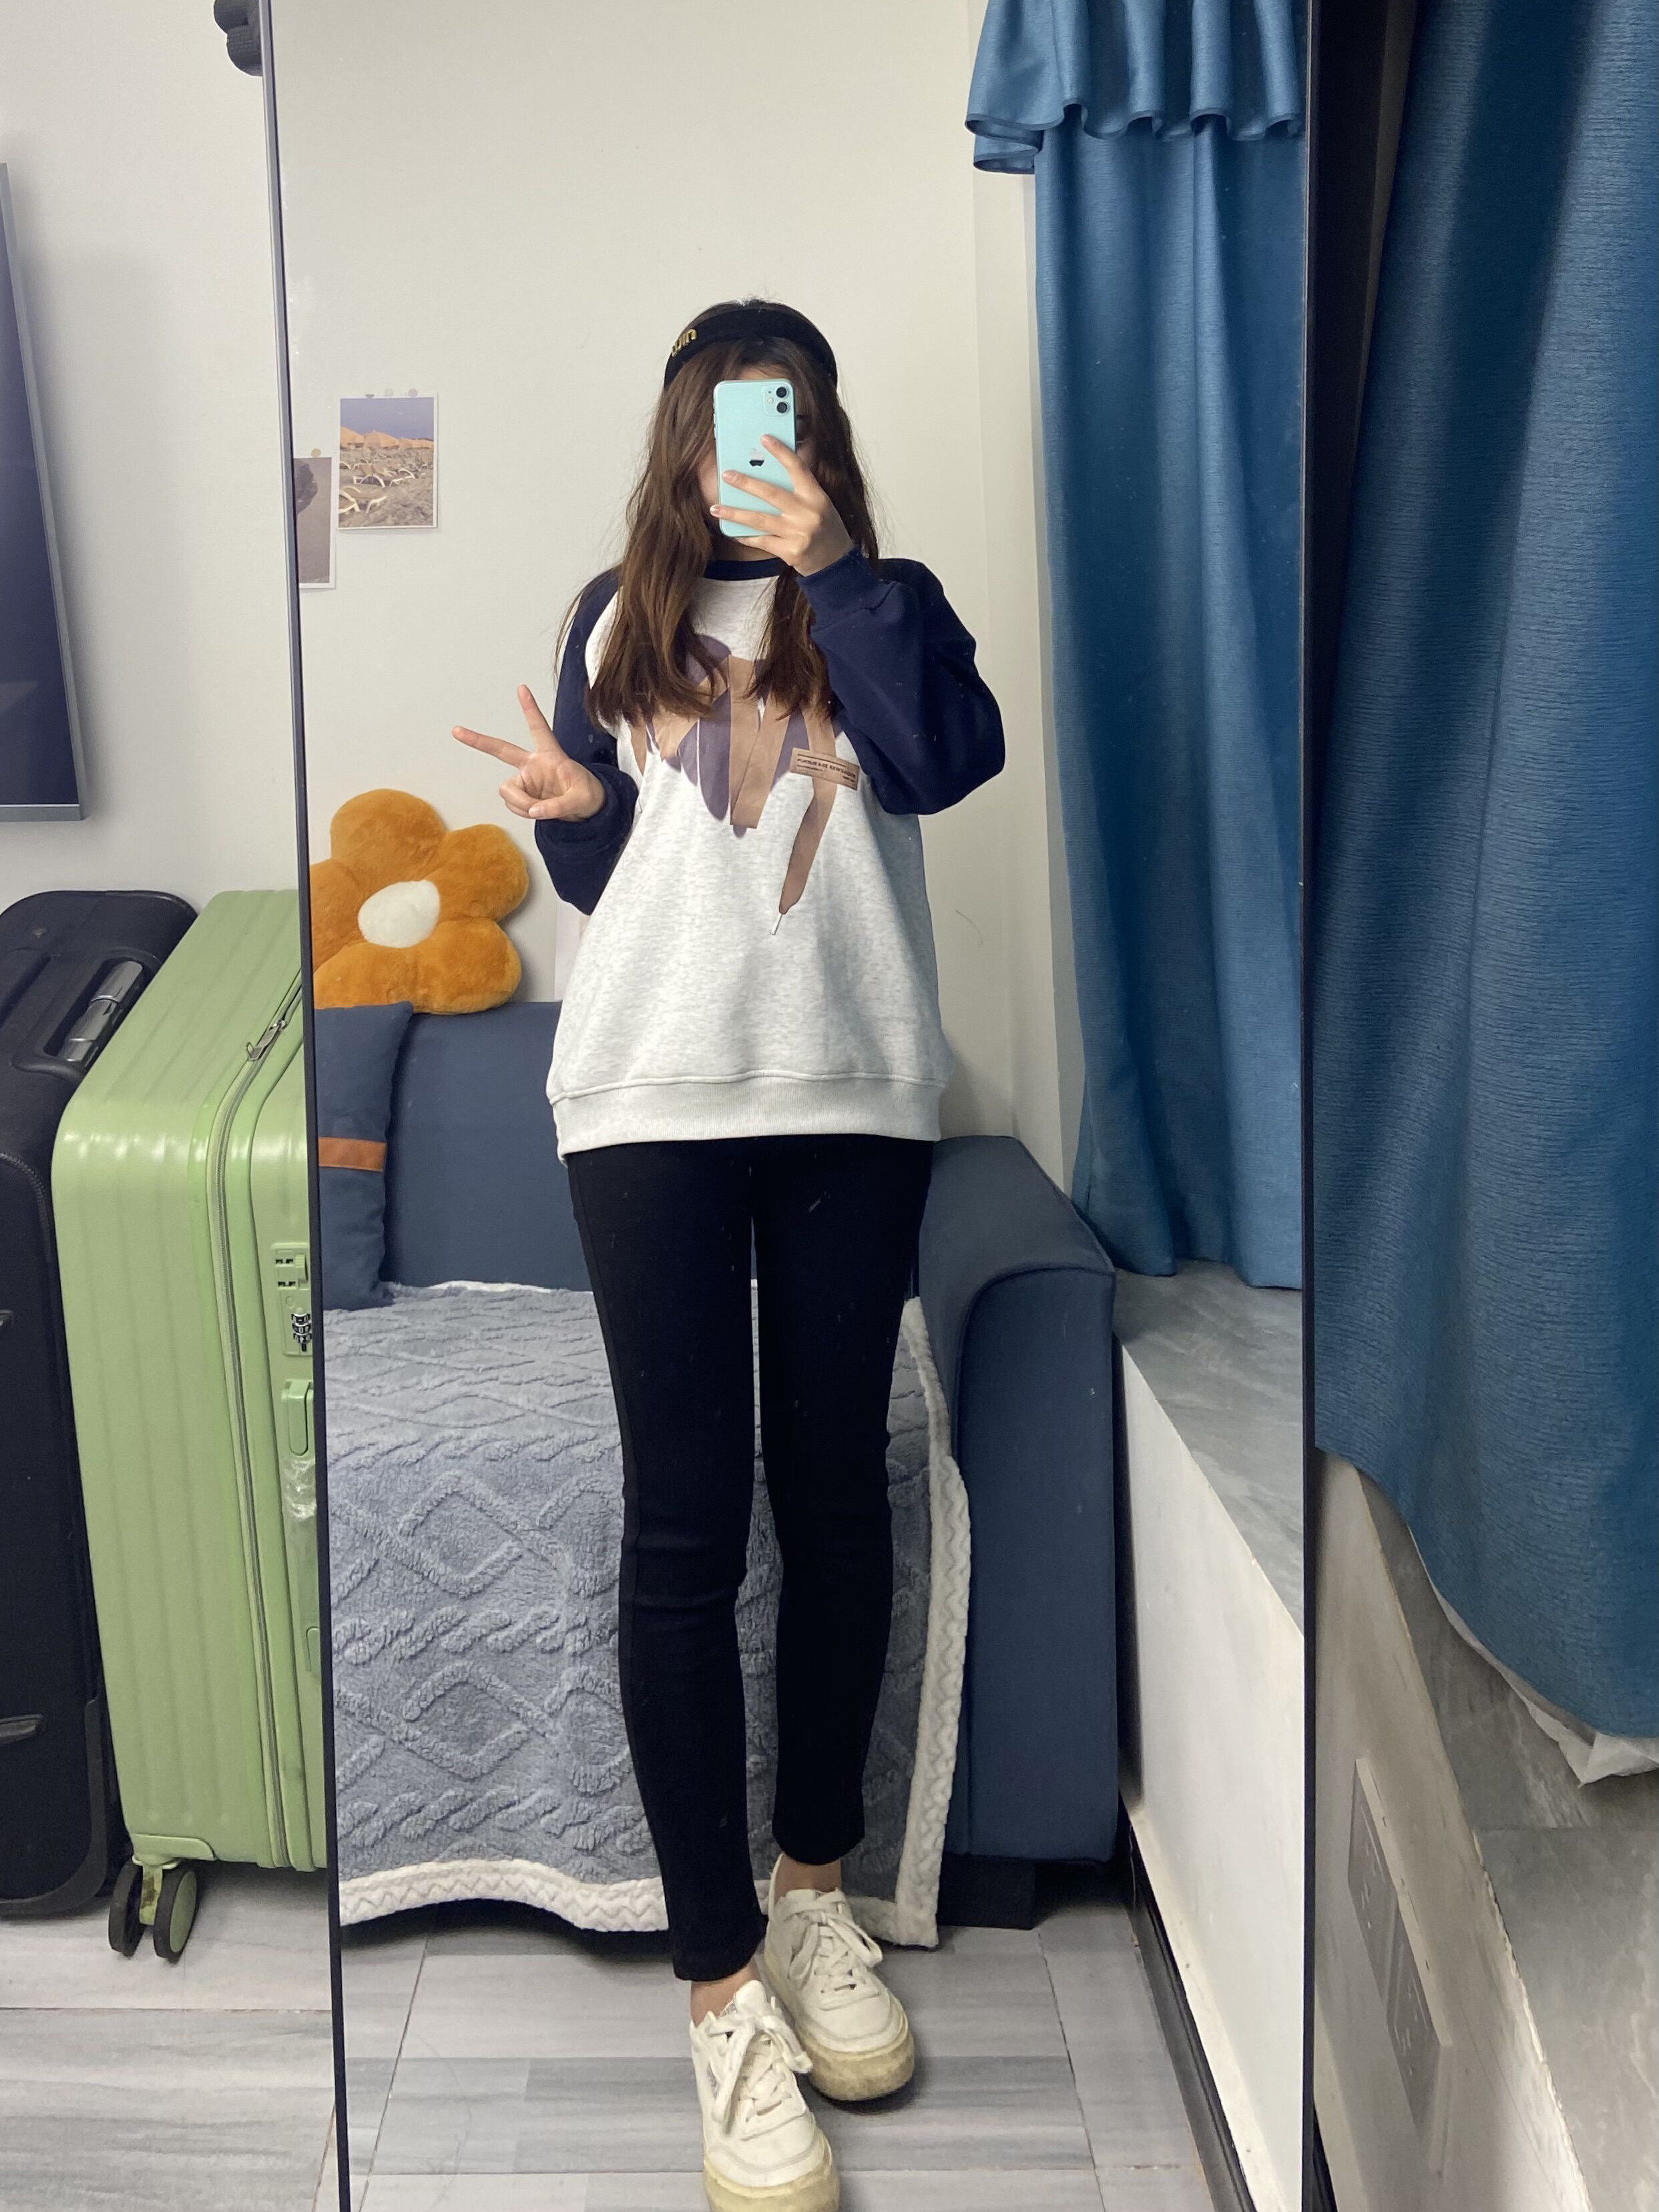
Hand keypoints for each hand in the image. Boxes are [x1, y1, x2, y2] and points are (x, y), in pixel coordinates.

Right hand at [452, 685, 605, 822]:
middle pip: (501, 750)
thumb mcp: (581, 800)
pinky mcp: (522, 795)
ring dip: (522, 803)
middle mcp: (533, 765)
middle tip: (457, 731)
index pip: (539, 729)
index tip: (522, 689)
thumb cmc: (588, 797)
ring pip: (508, 791)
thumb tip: (534, 811)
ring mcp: (525, 780)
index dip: (530, 709)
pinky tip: (537, 810)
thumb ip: (558, 807)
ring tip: (542, 808)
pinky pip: (513, 805)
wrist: (587, 812)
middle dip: (479, 741)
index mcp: (550, 756)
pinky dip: (523, 811)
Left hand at [711, 435, 854, 576]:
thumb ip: (799, 489)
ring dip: (735, 513)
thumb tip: (768, 472)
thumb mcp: (819, 504)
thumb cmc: (825, 528)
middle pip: (771, 493)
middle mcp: (807, 513)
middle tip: (726, 475)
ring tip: (716, 507)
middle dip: (746, 483)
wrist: (836, 563)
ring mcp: (798, 534)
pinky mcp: (790, 552)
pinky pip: (761, 541)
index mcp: (816, 496)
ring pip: (760, 520)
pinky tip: (731, 531)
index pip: (798, 468)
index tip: (764, 438)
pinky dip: (745, 536)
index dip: (781, 452)